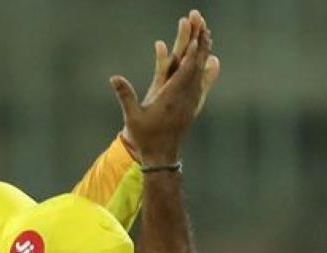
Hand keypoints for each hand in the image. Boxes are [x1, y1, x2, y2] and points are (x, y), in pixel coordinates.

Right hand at [117, 11, 218, 163]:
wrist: (162, 157)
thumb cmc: (146, 138)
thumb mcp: (132, 117)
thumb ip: (125, 95)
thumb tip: (114, 78)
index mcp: (172, 97)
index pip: (185, 70)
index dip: (191, 51)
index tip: (196, 33)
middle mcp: (186, 97)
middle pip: (196, 63)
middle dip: (199, 41)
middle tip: (201, 21)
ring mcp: (192, 100)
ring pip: (201, 70)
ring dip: (204, 50)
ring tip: (207, 32)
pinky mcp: (193, 105)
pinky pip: (203, 82)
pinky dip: (207, 68)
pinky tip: (212, 60)